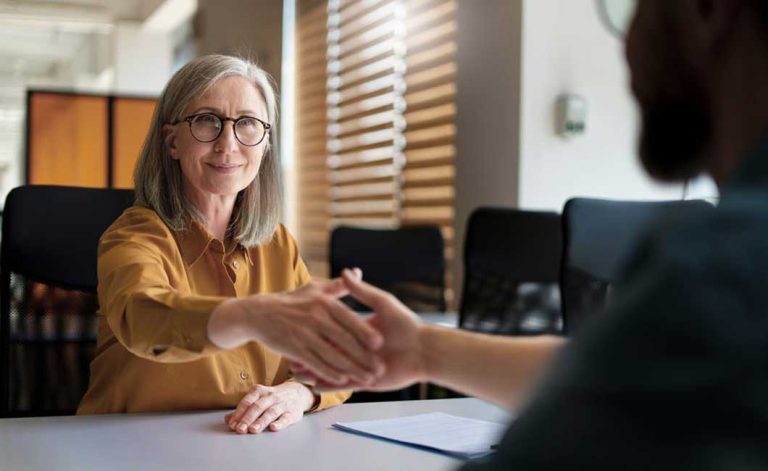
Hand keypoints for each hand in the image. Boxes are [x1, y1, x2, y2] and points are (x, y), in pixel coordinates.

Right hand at [209, 271, 383, 386]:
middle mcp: (315, 318)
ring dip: (351, 369)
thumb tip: (358, 272)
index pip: (349, 319)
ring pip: (332, 355)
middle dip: (363, 356)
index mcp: (323, 303)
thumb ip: (338, 285)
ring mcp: (304, 334)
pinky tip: (343, 380)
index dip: (365, 332)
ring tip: (367, 379)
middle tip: (380, 367)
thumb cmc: (292, 300)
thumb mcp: (314, 288)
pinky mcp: (294, 348)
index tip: (380, 344)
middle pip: (344, 340)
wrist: (259, 313)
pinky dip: (330, 373)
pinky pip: (315, 363)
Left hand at [225, 382, 314, 433]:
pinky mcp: (292, 413)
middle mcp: (271, 396)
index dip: (239, 413)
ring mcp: (282, 404)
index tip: (232, 424)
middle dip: (247, 418)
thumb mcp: (258, 399)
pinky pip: (286, 418)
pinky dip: (280, 423)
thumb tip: (228, 419)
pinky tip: (273, 427)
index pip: (247, 402)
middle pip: (257, 407)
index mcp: (259, 391)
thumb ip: (243, 409)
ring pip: (270, 412)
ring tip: (253, 430)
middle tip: (240, 429)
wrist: (297, 392)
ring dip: (261, 421)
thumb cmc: (273, 398)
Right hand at [292, 269, 426, 391]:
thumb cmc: (406, 323)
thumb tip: (349, 271)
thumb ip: (363, 290)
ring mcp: (359, 363)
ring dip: (314, 370)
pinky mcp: (364, 381)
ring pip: (333, 366)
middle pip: (329, 347)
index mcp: (358, 326)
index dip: (315, 325)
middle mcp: (356, 346)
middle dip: (309, 351)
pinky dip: (328, 383)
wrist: (426, 352)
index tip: (297, 321)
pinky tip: (313, 384)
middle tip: (291, 349)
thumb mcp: (383, 303)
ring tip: (296, 372)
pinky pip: (342, 382)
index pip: (333, 325)